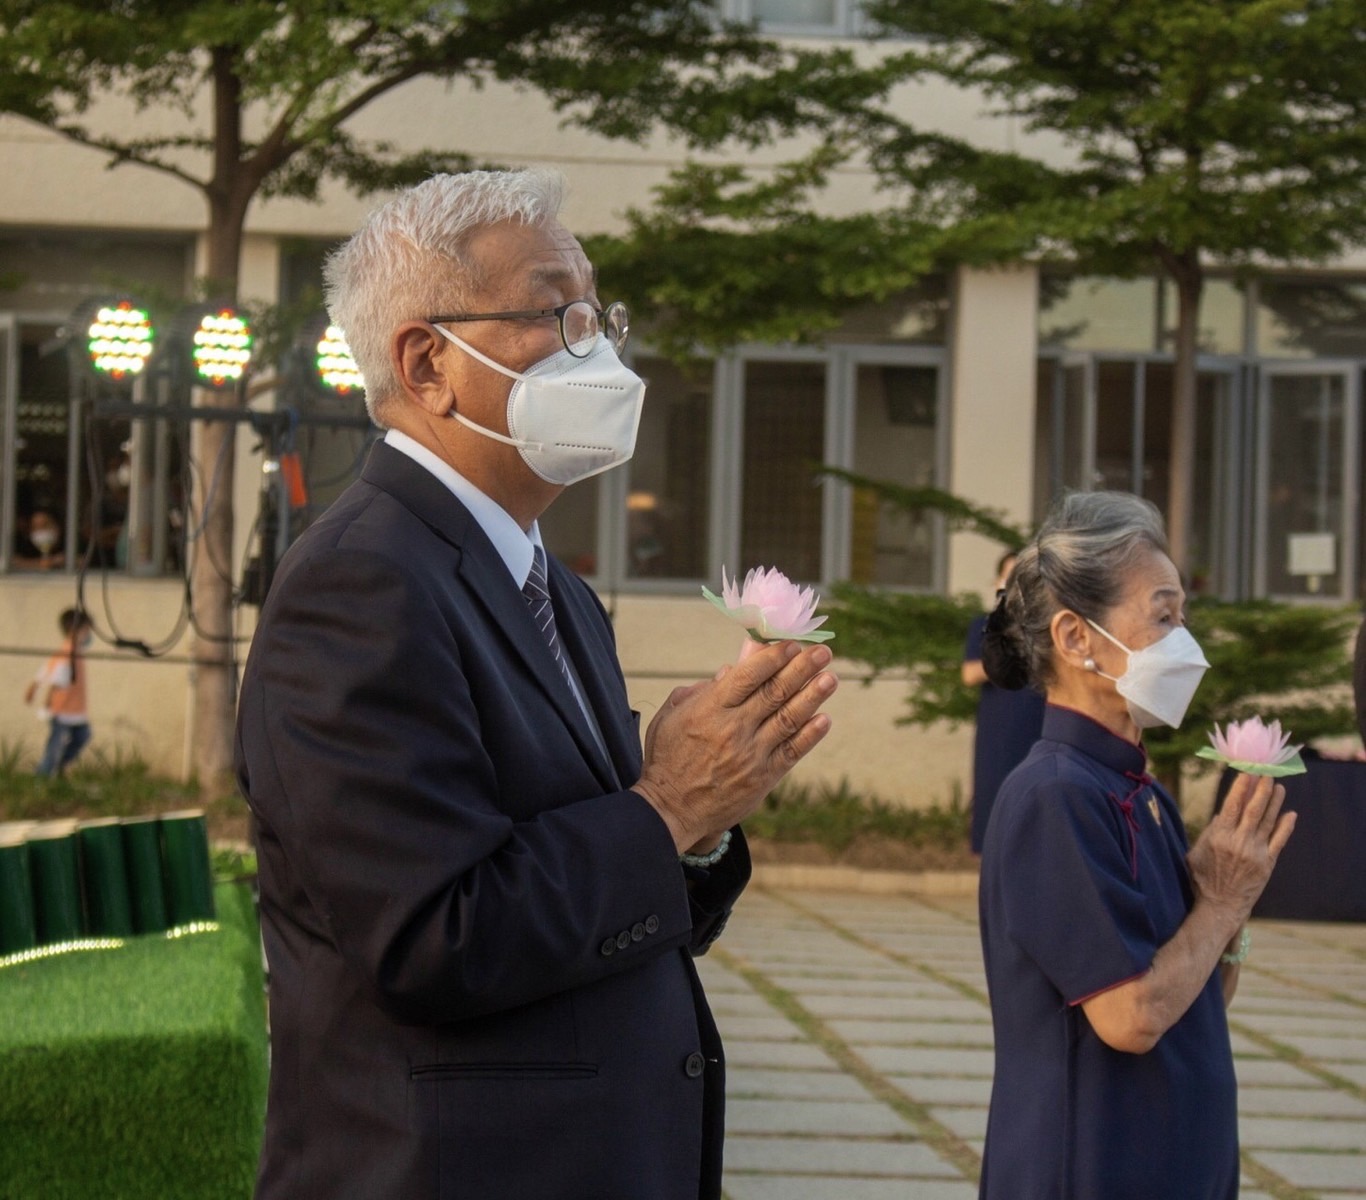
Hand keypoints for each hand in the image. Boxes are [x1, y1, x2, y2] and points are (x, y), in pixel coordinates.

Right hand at [633, 640, 836, 851]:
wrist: (670, 809)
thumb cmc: (668, 757)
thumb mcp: (672, 716)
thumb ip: (701, 690)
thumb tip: (732, 669)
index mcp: (710, 708)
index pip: (749, 676)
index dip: (773, 657)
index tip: (792, 643)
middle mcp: (734, 728)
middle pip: (775, 692)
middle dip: (802, 669)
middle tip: (823, 652)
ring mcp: (751, 754)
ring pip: (788, 719)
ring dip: (812, 697)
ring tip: (831, 678)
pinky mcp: (762, 778)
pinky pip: (791, 752)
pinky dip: (809, 735)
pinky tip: (824, 719)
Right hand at [1186, 772, 1295, 932]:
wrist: (1220, 905)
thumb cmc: (1203, 878)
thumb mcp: (1196, 852)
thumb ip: (1210, 831)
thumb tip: (1222, 813)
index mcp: (1219, 837)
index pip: (1232, 806)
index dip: (1241, 788)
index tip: (1247, 773)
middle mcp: (1238, 842)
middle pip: (1253, 810)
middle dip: (1261, 790)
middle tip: (1267, 774)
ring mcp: (1255, 852)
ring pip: (1268, 822)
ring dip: (1274, 803)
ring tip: (1279, 786)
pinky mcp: (1268, 863)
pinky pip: (1280, 841)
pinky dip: (1286, 827)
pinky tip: (1290, 814)